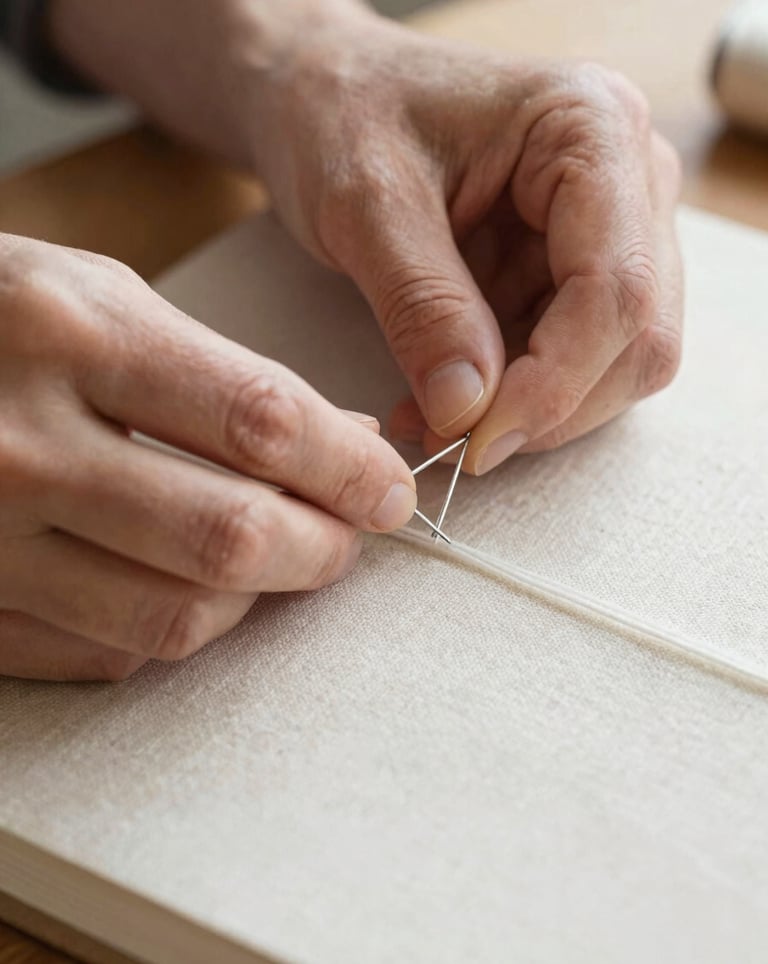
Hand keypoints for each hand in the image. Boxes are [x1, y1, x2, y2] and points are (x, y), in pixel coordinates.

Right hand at [0, 235, 415, 680]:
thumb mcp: (103, 299)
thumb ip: (227, 375)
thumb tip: (345, 443)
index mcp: (69, 334)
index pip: (257, 422)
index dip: (348, 469)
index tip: (391, 489)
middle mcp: (19, 443)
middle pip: (229, 539)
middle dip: (323, 548)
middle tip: (349, 534)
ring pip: (174, 616)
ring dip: (257, 598)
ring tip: (279, 557)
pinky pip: (105, 652)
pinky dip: (174, 626)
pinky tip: (188, 582)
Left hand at [253, 12, 683, 472]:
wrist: (326, 94)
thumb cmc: (342, 114)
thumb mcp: (367, 204)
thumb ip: (424, 305)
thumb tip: (468, 413)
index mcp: (590, 130)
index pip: (617, 288)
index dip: (555, 384)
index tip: (477, 441)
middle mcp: (626, 178)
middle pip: (637, 336)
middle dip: (550, 407)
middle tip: (457, 446)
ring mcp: (608, 228)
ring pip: (616, 360)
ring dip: (530, 412)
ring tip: (432, 421)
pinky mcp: (573, 269)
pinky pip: (571, 358)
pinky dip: (513, 399)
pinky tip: (442, 400)